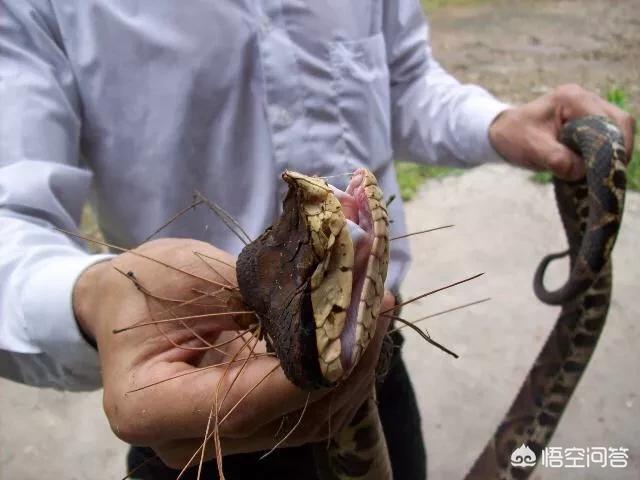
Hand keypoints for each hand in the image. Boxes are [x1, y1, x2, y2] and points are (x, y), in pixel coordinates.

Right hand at [73, 238, 392, 468]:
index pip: (242, 403)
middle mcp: (183, 438)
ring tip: (378, 311)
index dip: (305, 372)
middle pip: (287, 418)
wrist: (128, 303)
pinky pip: (306, 409)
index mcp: (148, 406)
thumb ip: (260, 293)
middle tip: (379, 305)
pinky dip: (338, 373)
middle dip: (345, 363)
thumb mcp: (194, 276)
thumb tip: (336, 291)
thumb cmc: (147, 284)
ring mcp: (220, 438)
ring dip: (353, 368)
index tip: (354, 327)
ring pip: (309, 420)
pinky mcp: (249, 425)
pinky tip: (359, 332)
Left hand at [489, 84, 635, 179]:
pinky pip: (606, 135)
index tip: (610, 169)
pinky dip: (604, 151)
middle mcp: (585, 98)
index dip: (615, 146)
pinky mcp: (587, 120)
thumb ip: (557, 159)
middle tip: (609, 173)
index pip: (609, 121)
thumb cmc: (514, 137)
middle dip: (617, 149)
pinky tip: (593, 167)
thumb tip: (581, 171)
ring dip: (611, 151)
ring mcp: (588, 108)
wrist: (502, 133)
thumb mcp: (532, 149)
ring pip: (616, 129)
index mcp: (572, 99)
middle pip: (620, 122)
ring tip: (600, 172)